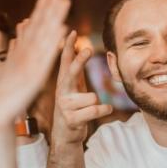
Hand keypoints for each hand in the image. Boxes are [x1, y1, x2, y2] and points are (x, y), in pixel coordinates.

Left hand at [0, 0, 70, 128]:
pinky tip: (60, 27)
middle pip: (44, 28)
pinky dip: (53, 42)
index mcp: (20, 55)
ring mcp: (34, 67)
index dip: (41, 10)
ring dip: (57, 19)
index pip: (33, 27)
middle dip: (53, 8)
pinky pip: (46, 57)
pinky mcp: (34, 78)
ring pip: (47, 38)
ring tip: (66, 1)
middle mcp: (30, 59)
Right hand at [52, 30, 112, 145]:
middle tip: (88, 49)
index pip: (65, 61)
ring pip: (92, 97)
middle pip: (72, 72)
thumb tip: (82, 48)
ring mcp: (65, 106)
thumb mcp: (74, 88)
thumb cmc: (73, 108)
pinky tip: (102, 111)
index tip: (71, 32)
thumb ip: (77, 71)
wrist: (65, 135)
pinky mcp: (72, 119)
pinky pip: (97, 110)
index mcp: (64, 82)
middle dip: (80, 61)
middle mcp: (62, 92)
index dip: (68, 46)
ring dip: (98, 103)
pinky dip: (104, 110)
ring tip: (90, 109)